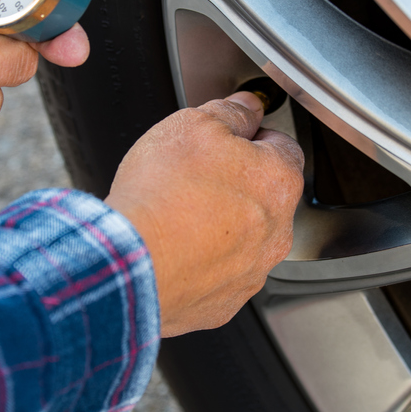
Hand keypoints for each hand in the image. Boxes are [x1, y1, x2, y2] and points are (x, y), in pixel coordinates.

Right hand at [105, 93, 303, 336]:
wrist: (128, 262)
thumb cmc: (163, 194)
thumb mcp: (194, 125)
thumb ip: (230, 112)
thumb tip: (246, 107)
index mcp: (279, 182)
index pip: (282, 148)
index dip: (251, 138)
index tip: (226, 140)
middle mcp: (276, 233)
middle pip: (263, 198)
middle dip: (234, 186)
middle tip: (193, 178)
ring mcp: (251, 273)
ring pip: (242, 241)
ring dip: (218, 228)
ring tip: (177, 217)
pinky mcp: (222, 304)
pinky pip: (217, 277)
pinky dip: (199, 264)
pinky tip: (172, 250)